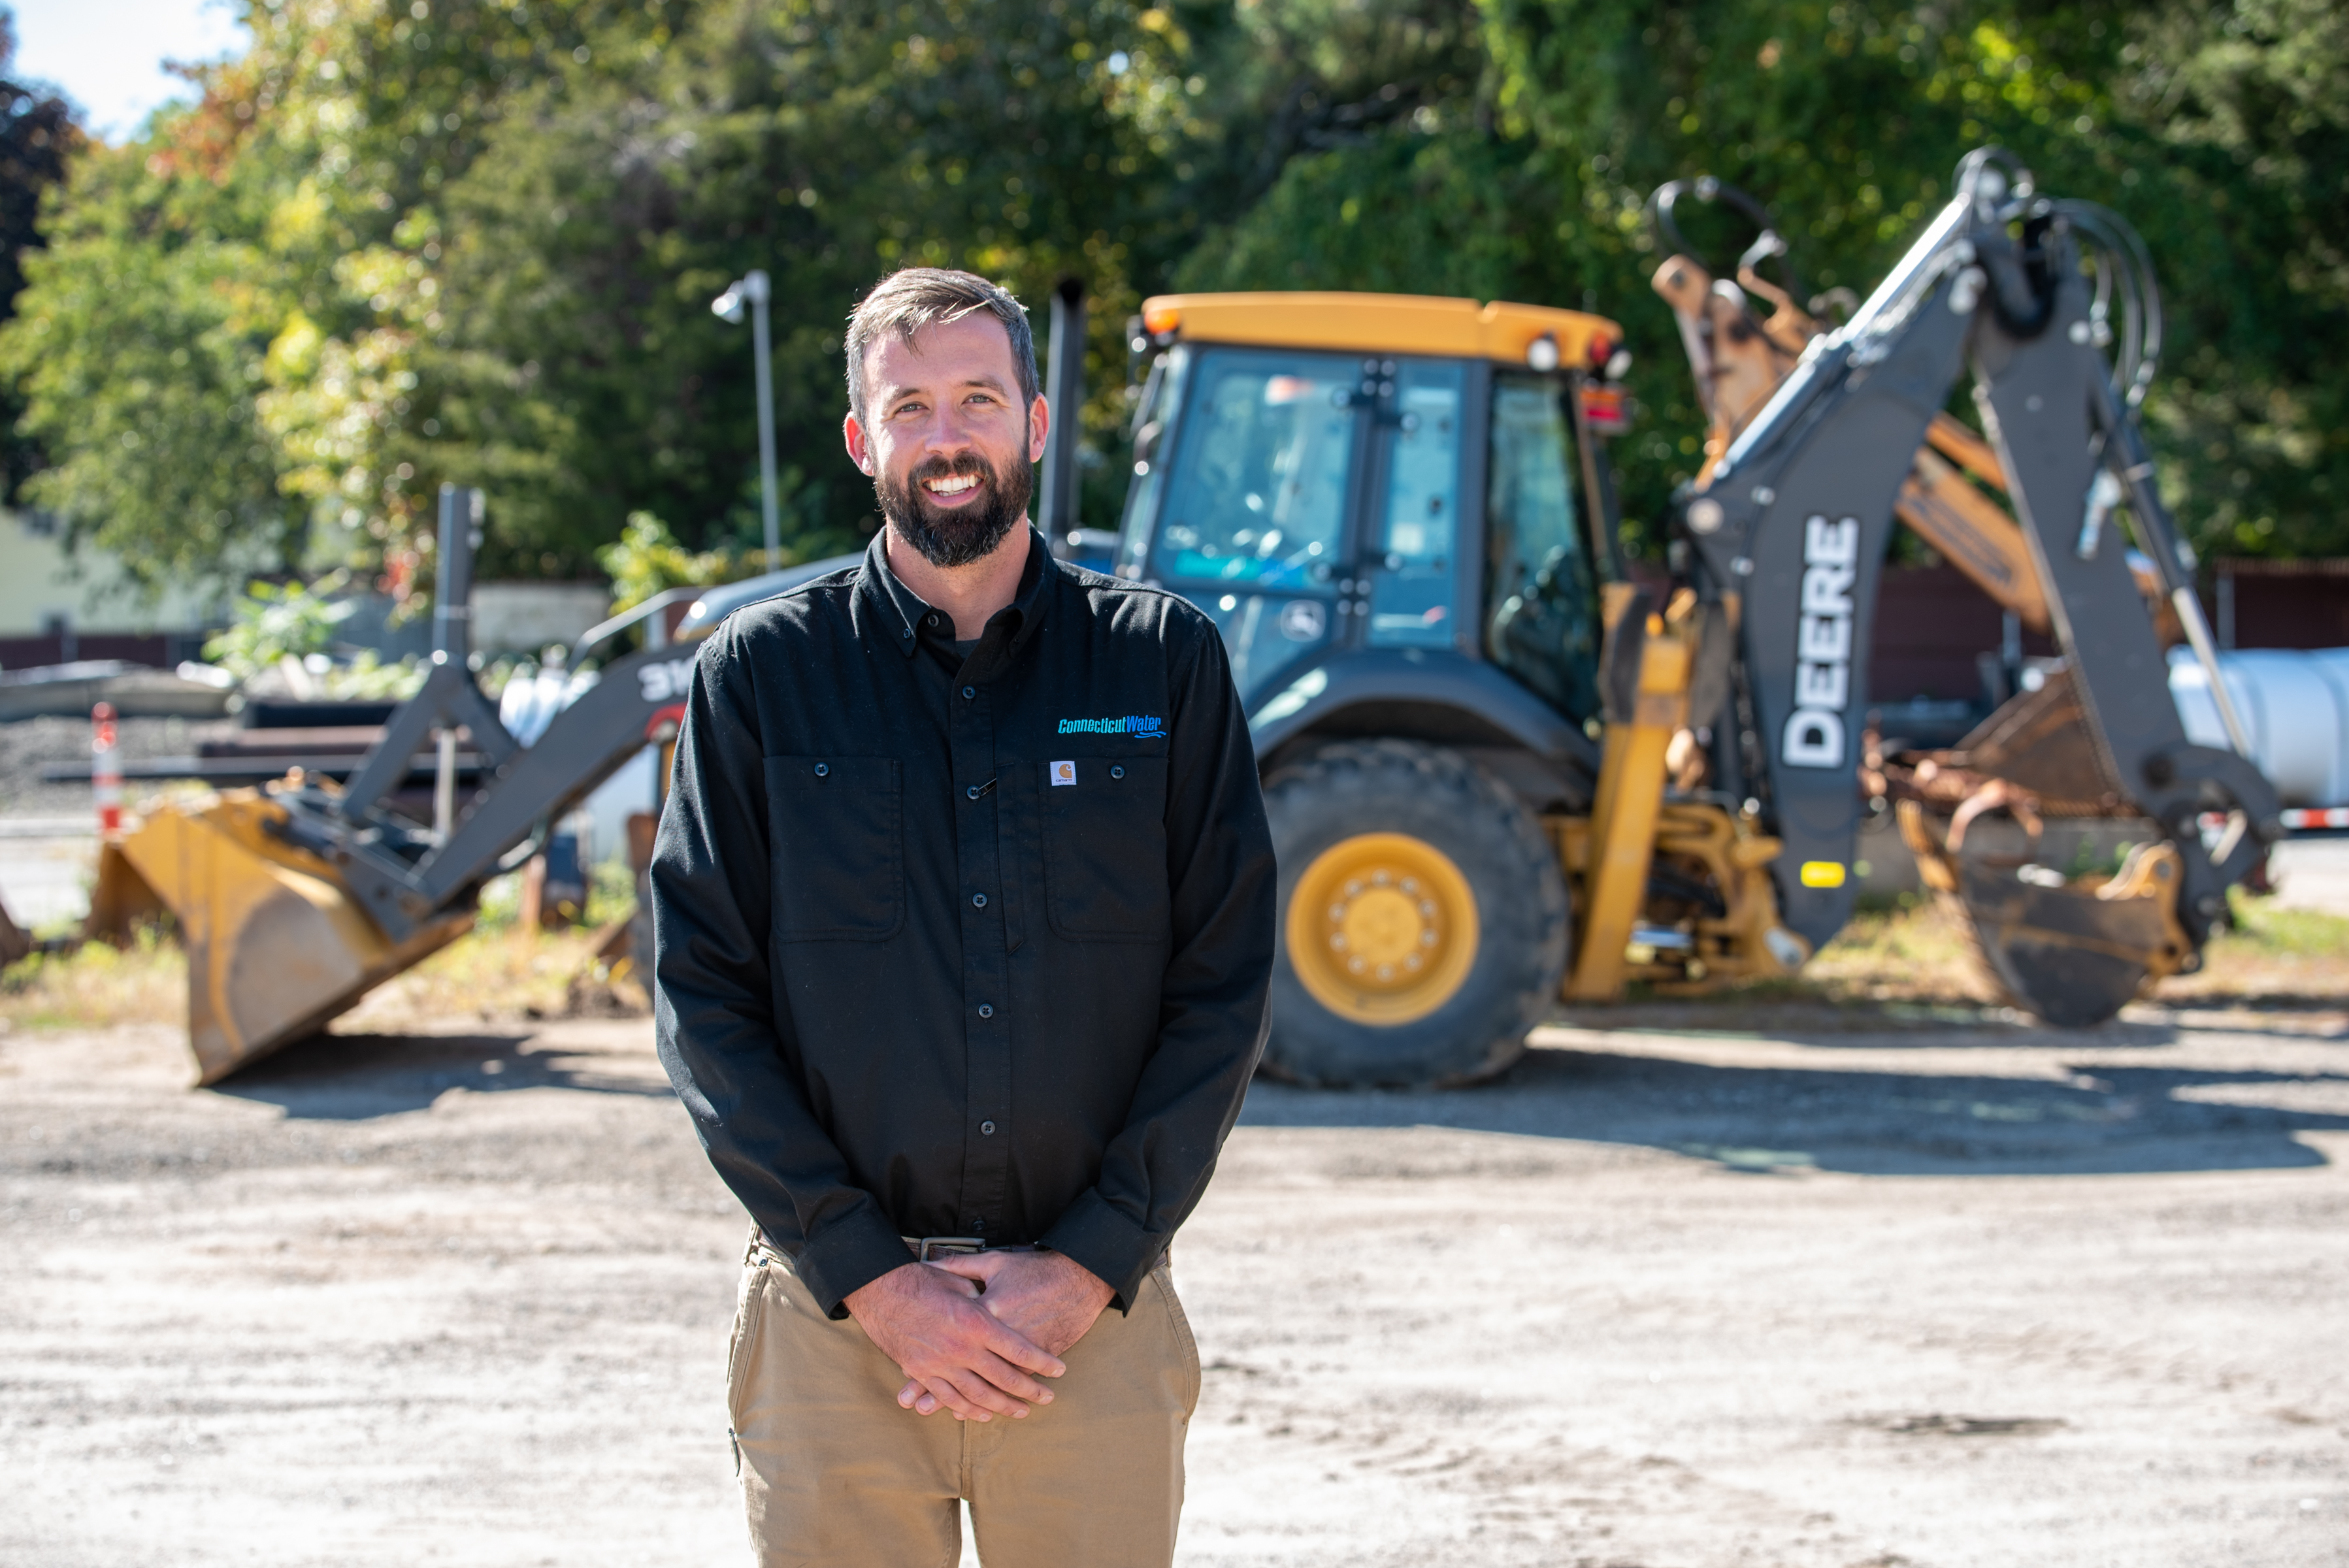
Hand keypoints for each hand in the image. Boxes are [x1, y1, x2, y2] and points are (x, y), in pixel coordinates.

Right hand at [844, 1261, 1065, 1422]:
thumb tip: (998, 1310)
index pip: (1019, 1350)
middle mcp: (961, 1348)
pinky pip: (949, 1398)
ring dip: (1003, 1406)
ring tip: (1021, 1411)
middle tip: (1047, 1398)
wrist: (878, 1289)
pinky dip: (968, 1409)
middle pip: (1004, 1378)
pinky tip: (983, 1414)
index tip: (1058, 1370)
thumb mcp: (962, 1280)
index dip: (1042, 1362)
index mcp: (976, 1322)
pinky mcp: (922, 1372)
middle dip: (1029, 1390)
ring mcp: (940, 1364)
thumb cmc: (922, 1279)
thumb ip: (983, 1299)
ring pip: (979, 1395)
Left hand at [894, 1251, 1113, 1413]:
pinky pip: (1011, 1384)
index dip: (926, 1358)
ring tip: (945, 1414)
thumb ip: (959, 1266)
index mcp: (983, 1313)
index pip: (948, 1339)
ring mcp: (1017, 1353)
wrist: (1077, 1279)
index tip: (906, 1373)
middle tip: (918, 1407)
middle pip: (963, 1369)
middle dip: (938, 1391)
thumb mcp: (994, 1263)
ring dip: (966, 1402)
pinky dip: (997, 1397)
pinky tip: (984, 1410)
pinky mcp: (1036, 1360)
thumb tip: (929, 1262)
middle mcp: (997, 1338)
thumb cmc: (1033, 1269)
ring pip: (988, 1383)